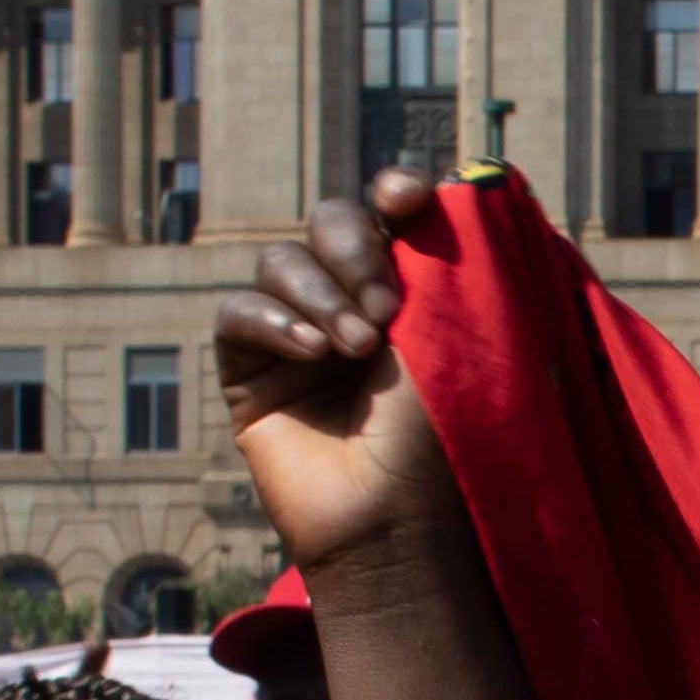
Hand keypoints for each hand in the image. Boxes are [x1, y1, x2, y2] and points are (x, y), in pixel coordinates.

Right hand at [218, 178, 463, 573]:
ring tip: (357, 349)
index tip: (408, 197)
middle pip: (329, 222)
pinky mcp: (247, 371)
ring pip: (280, 260)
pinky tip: (312, 354)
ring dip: (320, 293)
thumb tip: (447, 183)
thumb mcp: (460, 336)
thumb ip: (451, 258)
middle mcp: (351, 303)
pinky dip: (275, 321)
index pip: (388, 212)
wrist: (397, 517)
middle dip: (354, 247)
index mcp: (409, 289)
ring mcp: (295, 335)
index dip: (392, 191)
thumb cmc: (442, 437)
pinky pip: (239, 313)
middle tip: (386, 307)